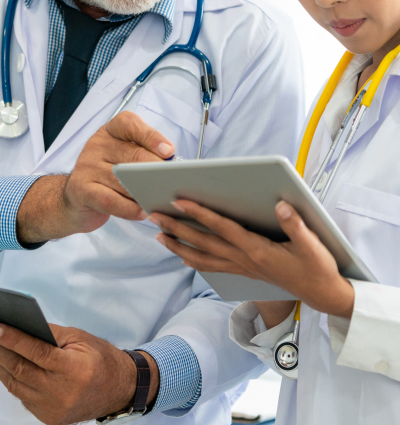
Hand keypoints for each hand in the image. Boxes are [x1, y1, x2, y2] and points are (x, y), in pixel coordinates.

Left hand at [0, 323, 158, 424]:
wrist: (118, 388)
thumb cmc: (102, 359)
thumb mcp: (80, 338)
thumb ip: (51, 333)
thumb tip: (25, 327)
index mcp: (74, 369)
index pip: (37, 352)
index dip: (15, 339)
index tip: (0, 328)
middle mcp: (62, 392)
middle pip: (22, 370)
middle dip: (3, 351)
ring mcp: (54, 409)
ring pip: (17, 386)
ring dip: (4, 366)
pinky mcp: (49, 418)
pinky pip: (24, 397)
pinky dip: (15, 381)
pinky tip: (10, 367)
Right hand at [17, 112, 174, 242]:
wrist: (75, 198)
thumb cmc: (108, 175)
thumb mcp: (124, 157)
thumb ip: (144, 155)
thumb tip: (172, 166)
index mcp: (111, 131)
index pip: (130, 125)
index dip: (151, 137)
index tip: (169, 152)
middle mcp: (97, 144)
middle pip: (133, 155)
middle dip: (155, 170)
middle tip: (172, 183)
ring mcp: (87, 166)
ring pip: (124, 180)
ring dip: (145, 192)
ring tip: (161, 200)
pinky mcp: (81, 189)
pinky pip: (110, 200)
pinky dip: (129, 208)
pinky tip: (142, 212)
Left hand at [152, 200, 354, 318]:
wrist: (321, 294)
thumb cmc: (316, 267)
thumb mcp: (312, 245)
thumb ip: (295, 224)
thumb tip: (279, 204)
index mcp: (257, 249)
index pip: (221, 227)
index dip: (199, 213)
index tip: (179, 200)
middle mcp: (244, 259)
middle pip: (203, 243)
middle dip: (177, 228)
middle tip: (154, 215)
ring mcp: (242, 268)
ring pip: (202, 258)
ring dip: (178, 246)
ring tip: (160, 236)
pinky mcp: (244, 272)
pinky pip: (212, 267)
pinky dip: (194, 261)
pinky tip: (183, 257)